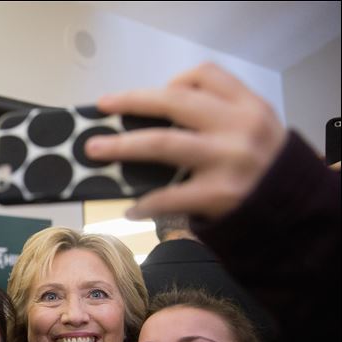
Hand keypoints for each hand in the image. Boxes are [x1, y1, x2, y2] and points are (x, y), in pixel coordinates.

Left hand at [84, 62, 286, 220]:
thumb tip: (153, 124)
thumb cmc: (268, 170)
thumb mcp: (257, 130)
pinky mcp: (218, 195)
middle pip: (173, 103)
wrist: (299, 212)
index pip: (205, 75)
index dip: (172, 81)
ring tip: (95, 149)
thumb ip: (219, 118)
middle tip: (103, 107)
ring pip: (162, 143)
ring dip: (122, 145)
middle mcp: (238, 127)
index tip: (147, 94)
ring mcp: (227, 160)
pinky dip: (145, 203)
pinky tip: (132, 208)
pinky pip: (169, 195)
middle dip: (132, 102)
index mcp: (248, 106)